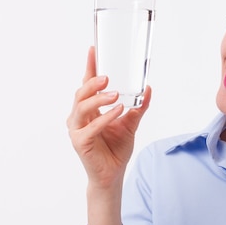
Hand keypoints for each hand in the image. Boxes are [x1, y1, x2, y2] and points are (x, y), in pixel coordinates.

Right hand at [67, 46, 151, 190]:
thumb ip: (138, 107)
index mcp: (89, 109)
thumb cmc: (116, 148)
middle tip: (108, 77)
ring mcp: (77, 129)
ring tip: (115, 95)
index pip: (87, 84)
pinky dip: (104, 117)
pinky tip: (117, 111)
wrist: (113, 174)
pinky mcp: (80, 142)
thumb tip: (148, 89)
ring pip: (82, 107)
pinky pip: (90, 127)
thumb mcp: (130, 123)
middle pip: (81, 94)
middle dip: (93, 83)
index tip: (94, 50)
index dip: (90, 67)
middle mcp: (79, 117)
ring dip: (98, 99)